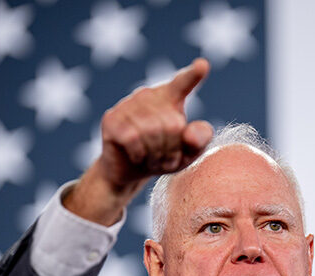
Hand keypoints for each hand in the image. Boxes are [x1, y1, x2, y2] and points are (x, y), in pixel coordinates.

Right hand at [64, 58, 213, 224]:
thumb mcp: (189, 153)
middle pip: (172, 125)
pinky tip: (138, 157)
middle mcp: (148, 95)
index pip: (183, 83)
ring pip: (152, 132)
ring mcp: (127, 105)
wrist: (130, 172)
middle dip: (172, 150)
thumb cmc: (163, 156)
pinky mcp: (111, 119)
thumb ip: (199, 140)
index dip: (193, 75)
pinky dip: (140, 155)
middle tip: (165, 158)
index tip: (203, 65)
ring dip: (156, 155)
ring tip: (153, 158)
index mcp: (170, 97)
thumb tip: (188, 132)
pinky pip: (133, 139)